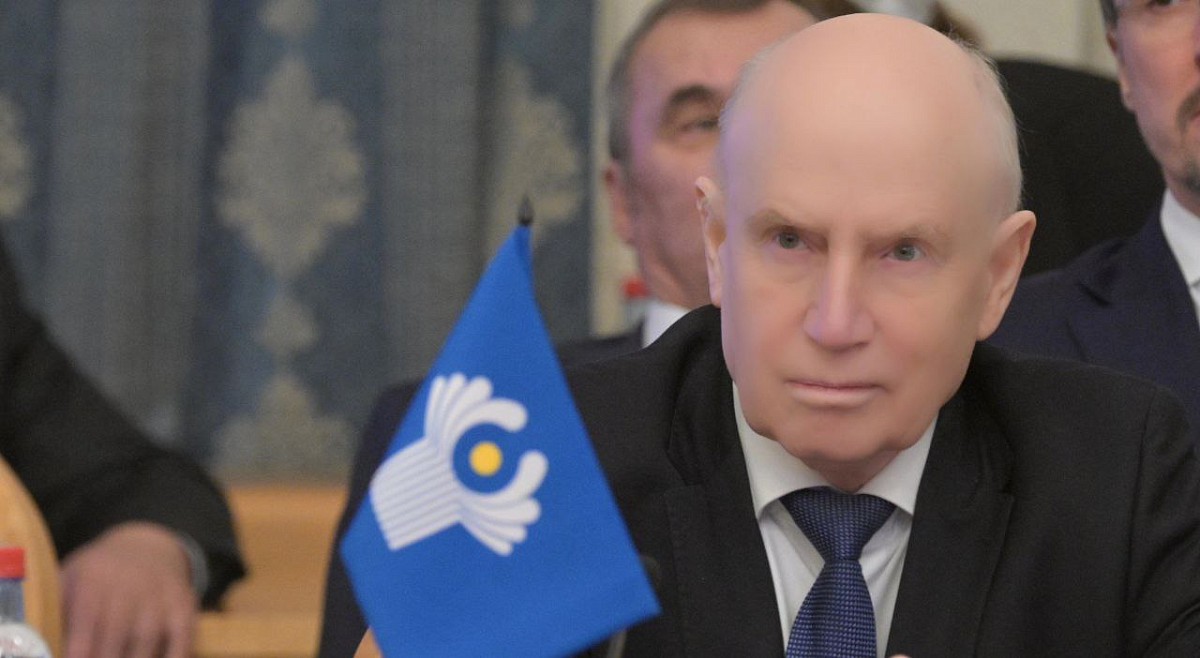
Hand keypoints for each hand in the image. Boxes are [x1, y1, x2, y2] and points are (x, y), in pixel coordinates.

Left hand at [59, 522, 195, 657]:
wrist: (146, 548)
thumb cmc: (99, 574)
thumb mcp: (73, 577)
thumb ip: (59, 607)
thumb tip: (45, 644)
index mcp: (94, 577)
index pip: (86, 618)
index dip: (80, 648)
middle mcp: (130, 584)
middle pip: (117, 633)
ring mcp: (160, 595)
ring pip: (147, 639)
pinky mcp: (183, 605)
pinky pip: (181, 637)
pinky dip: (174, 656)